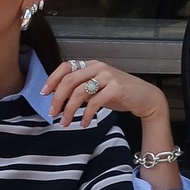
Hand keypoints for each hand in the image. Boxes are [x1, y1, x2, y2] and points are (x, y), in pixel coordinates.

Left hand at [43, 59, 169, 129]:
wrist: (144, 97)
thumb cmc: (119, 94)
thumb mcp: (97, 89)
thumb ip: (81, 89)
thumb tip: (58, 98)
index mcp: (91, 65)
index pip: (65, 67)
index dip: (52, 79)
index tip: (44, 94)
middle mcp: (98, 67)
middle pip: (69, 80)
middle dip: (57, 98)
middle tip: (52, 113)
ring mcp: (108, 76)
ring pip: (79, 92)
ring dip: (69, 110)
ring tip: (66, 122)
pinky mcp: (116, 88)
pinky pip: (95, 102)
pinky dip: (87, 115)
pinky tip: (84, 123)